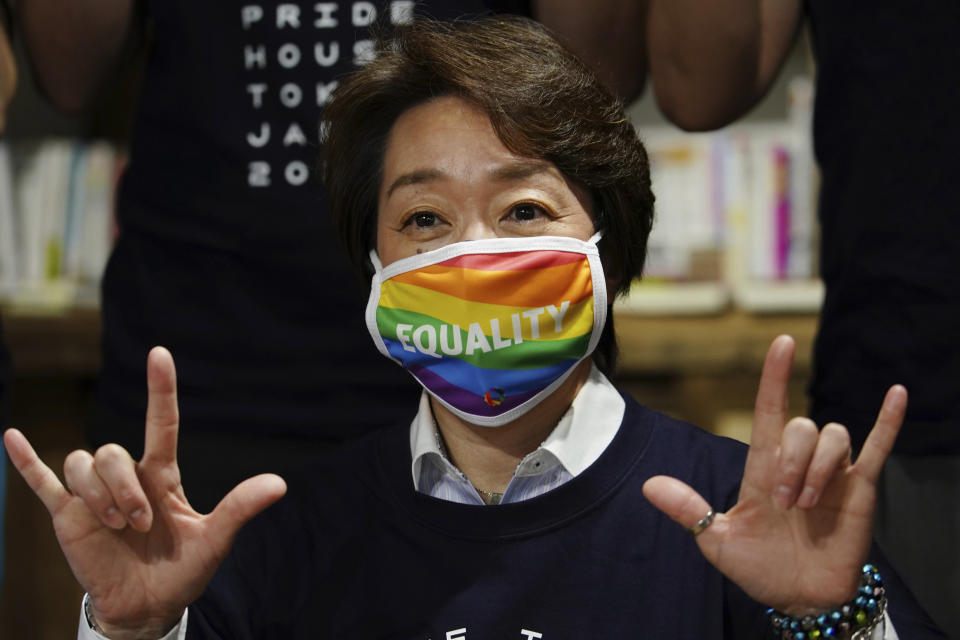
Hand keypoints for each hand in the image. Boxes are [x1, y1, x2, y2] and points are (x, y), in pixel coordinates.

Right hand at [4, 346, 286, 638]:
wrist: (148, 607)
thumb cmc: (182, 570)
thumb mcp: (214, 540)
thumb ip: (239, 509)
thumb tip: (279, 484)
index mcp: (162, 476)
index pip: (160, 423)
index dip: (160, 389)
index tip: (160, 353)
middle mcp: (128, 477)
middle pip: (113, 451)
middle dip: (124, 488)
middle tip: (139, 524)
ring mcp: (95, 495)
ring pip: (83, 462)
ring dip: (99, 493)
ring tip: (116, 526)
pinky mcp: (68, 516)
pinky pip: (42, 481)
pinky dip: (26, 461)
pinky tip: (11, 436)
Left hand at [643, 335, 904, 614]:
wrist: (799, 598)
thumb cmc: (759, 566)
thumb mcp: (718, 541)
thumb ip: (689, 511)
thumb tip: (648, 485)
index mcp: (763, 468)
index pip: (768, 412)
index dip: (773, 378)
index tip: (779, 344)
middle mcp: (799, 464)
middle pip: (802, 429)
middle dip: (794, 462)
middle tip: (786, 503)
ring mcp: (832, 474)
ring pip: (835, 438)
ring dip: (821, 469)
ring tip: (809, 506)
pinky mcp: (861, 491)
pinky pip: (879, 448)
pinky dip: (887, 421)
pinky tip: (896, 393)